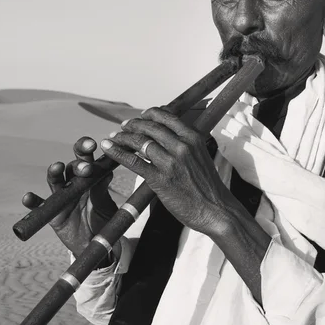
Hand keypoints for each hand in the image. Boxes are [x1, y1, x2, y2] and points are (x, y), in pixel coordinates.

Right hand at [22, 136, 117, 257]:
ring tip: (57, 167)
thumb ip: (101, 191)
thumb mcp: (106, 207)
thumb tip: (105, 172)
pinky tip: (28, 198)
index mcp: (89, 178)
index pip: (86, 159)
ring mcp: (61, 198)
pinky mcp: (52, 214)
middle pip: (71, 167)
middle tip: (86, 168)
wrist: (96, 245)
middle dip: (77, 164)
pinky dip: (32, 202)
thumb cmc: (104, 222)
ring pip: (55, 181)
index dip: (86, 149)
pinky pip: (40, 206)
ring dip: (54, 173)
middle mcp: (73, 184)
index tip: (92, 144)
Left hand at [100, 108, 232, 237]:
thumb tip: (167, 138)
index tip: (140, 117)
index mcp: (193, 138)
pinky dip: (117, 152)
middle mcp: (182, 146)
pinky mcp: (160, 179)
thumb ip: (185, 145)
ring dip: (122, 137)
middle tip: (123, 127)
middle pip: (150, 127)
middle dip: (133, 124)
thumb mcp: (201, 156)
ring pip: (140, 141)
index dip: (149, 114)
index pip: (166, 117)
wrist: (216, 210)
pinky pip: (133, 161)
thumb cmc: (208, 187)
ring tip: (113, 137)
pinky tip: (108, 147)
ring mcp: (170, 162)